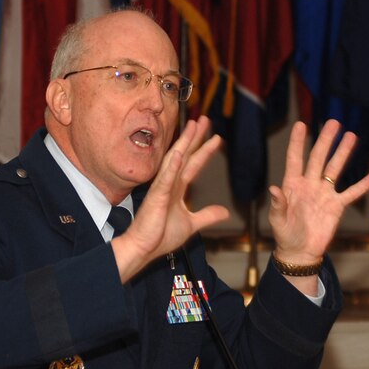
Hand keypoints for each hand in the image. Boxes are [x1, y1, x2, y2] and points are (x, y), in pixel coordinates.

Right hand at [111, 116, 228, 281]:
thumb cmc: (161, 236)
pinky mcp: (156, 197)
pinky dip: (172, 166)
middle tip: (205, 119)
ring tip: (193, 126)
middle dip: (196, 137)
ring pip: (175, 160)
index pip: (194, 165)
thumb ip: (207, 215)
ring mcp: (162, 188)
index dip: (205, 151)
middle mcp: (170, 184)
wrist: (144, 248)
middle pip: (185, 155)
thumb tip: (225, 211)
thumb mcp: (192, 224)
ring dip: (184, 143)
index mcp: (177, 189)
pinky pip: (165, 179)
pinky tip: (178, 153)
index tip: (216, 137)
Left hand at [269, 120, 368, 268]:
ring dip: (343, 153)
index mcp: (292, 185)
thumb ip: (278, 205)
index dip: (297, 142)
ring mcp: (324, 193)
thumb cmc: (285, 235)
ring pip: (335, 169)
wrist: (300, 252)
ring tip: (352, 136)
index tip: (301, 124)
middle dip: (326, 140)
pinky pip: (351, 193)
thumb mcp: (277, 221)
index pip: (295, 159)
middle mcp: (309, 184)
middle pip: (318, 158)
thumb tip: (274, 189)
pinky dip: (362, 186)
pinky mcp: (336, 206)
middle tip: (334, 123)